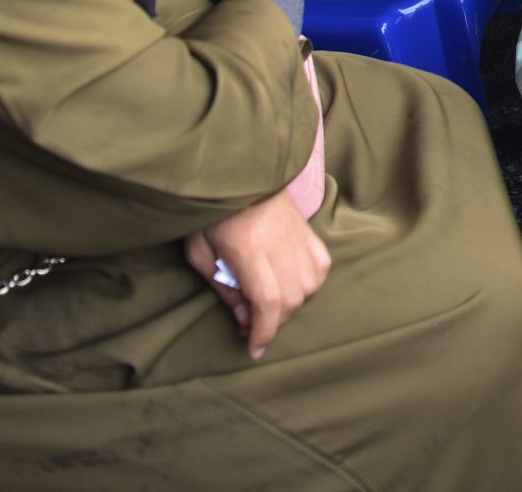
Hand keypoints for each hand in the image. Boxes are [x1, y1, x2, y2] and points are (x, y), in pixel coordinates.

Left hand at [182, 192, 329, 358]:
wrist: (241, 171)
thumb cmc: (212, 213)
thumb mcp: (201, 253)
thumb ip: (223, 288)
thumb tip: (244, 319)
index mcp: (248, 248)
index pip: (267, 301)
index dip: (263, 331)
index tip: (254, 349)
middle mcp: (280, 244)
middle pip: (291, 299)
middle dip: (272, 323)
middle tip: (251, 325)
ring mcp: (298, 236)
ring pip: (309, 287)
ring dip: (290, 305)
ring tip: (269, 303)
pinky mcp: (310, 231)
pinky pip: (320, 268)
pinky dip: (309, 284)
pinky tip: (292, 285)